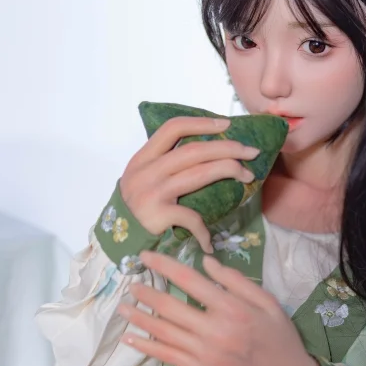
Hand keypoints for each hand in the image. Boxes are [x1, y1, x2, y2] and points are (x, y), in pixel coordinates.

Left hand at [115, 250, 321, 365]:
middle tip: (130, 282)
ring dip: (139, 318)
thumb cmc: (281, 338)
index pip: (189, 281)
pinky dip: (146, 347)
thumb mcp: (268, 302)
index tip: (146, 256)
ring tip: (122, 307)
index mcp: (232, 308)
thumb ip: (236, 281)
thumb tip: (206, 262)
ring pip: (163, 332)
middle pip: (169, 306)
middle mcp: (214, 330)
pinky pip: (167, 357)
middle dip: (146, 292)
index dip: (164, 266)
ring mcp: (205, 354)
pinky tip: (130, 339)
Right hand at [119, 116, 259, 252]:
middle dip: (228, 148)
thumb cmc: (134, 209)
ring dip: (229, 171)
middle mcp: (147, 171)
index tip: (226, 125)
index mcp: (143, 157)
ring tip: (247, 176)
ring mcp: (153, 192)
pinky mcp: (158, 216)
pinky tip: (210, 241)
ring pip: (199, 174)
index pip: (173, 128)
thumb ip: (164, 164)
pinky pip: (192, 218)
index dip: (202, 123)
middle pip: (194, 150)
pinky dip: (204, 230)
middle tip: (251, 152)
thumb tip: (205, 152)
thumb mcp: (141, 179)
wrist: (114, 241)